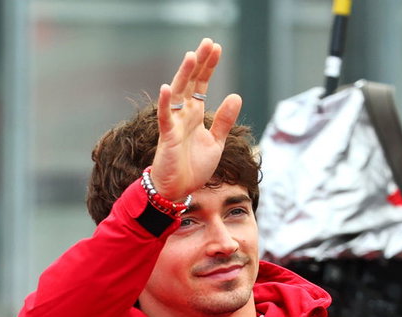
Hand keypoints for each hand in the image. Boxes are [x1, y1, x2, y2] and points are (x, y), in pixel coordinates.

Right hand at [148, 38, 242, 200]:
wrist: (178, 190)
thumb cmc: (193, 167)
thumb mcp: (216, 142)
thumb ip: (225, 120)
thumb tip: (236, 95)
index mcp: (195, 114)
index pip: (201, 85)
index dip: (208, 67)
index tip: (216, 48)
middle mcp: (183, 114)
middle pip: (191, 83)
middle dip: (199, 63)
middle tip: (207, 43)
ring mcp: (174, 124)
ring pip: (178, 94)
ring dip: (184, 75)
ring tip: (191, 56)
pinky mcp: (167, 137)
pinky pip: (165, 118)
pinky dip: (164, 103)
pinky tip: (167, 87)